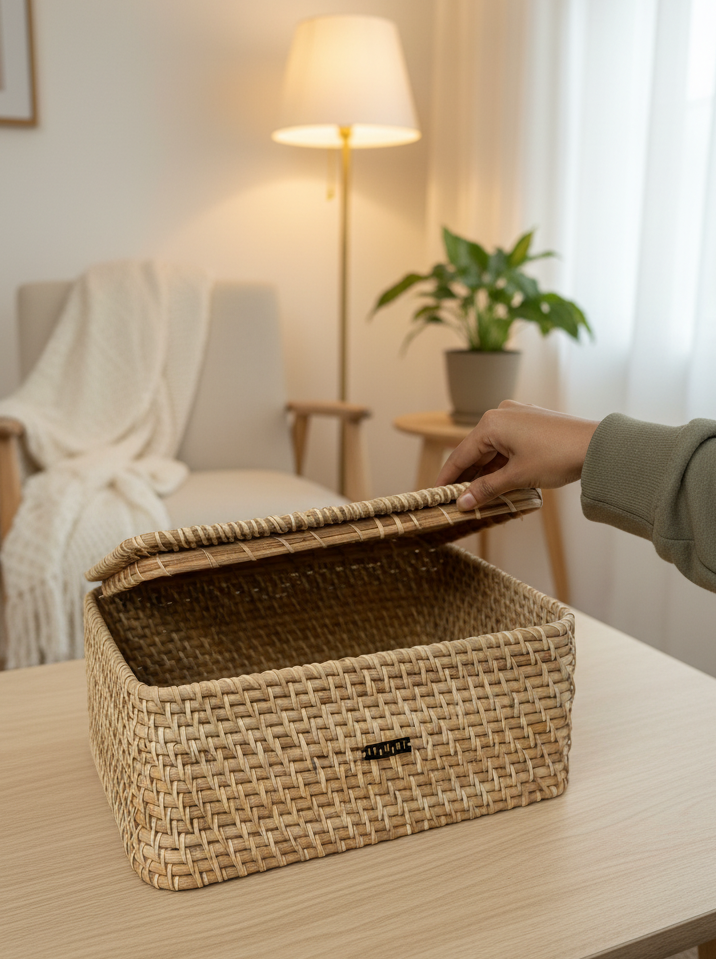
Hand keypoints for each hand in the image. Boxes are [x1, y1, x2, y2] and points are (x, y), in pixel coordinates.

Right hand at [436, 400, 599, 509]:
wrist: (597, 446)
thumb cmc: (557, 456)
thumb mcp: (517, 477)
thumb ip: (486, 489)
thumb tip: (463, 503)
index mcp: (491, 423)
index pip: (461, 454)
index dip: (447, 477)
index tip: (435, 493)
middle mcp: (501, 414)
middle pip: (475, 451)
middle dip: (467, 476)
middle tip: (455, 499)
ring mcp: (517, 417)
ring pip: (492, 449)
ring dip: (485, 472)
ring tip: (477, 496)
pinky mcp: (531, 423)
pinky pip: (507, 445)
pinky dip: (500, 464)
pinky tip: (497, 483)